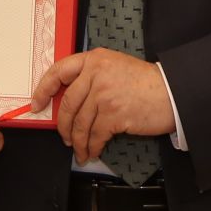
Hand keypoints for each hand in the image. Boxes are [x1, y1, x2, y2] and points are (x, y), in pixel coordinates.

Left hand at [34, 49, 173, 164]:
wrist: (173, 92)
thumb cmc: (146, 82)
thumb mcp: (116, 66)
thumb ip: (92, 76)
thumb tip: (70, 100)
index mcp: (94, 59)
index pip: (59, 71)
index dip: (43, 89)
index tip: (36, 104)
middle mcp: (96, 73)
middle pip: (68, 104)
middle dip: (62, 125)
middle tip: (63, 136)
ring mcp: (104, 94)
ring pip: (80, 123)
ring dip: (78, 141)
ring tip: (80, 150)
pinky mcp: (114, 114)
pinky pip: (95, 135)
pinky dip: (92, 146)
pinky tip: (93, 151)